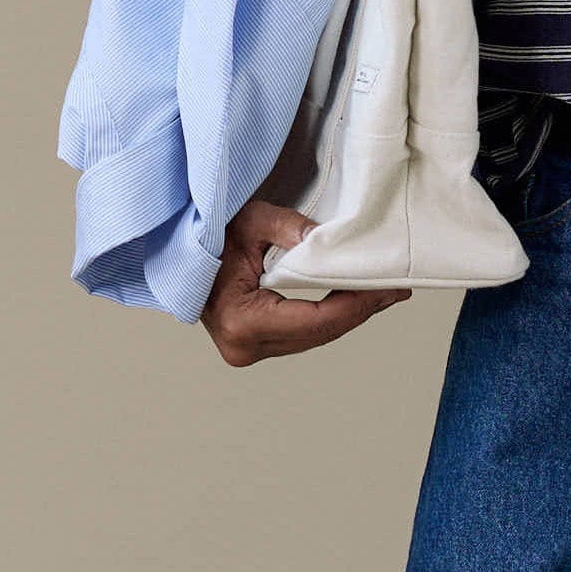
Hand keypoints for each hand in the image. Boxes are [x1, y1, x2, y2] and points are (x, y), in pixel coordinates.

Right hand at [201, 199, 408, 365]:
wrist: (174, 251)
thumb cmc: (204, 234)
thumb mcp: (248, 220)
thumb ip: (289, 228)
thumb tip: (328, 240)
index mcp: (242, 322)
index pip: (316, 320)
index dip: (356, 306)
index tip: (386, 289)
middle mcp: (244, 347)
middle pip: (319, 333)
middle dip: (360, 311)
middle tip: (396, 290)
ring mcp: (246, 350)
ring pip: (313, 337)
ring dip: (348, 316)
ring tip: (382, 294)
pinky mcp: (252, 344)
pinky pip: (301, 334)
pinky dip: (328, 317)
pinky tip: (352, 301)